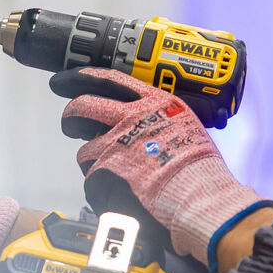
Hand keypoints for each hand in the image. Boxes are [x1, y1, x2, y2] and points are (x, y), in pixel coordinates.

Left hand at [50, 67, 272, 272]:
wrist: (200, 196)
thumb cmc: (201, 170)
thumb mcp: (188, 129)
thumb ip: (162, 122)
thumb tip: (150, 128)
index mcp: (155, 103)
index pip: (112, 79)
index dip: (86, 77)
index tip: (71, 78)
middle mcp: (132, 117)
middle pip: (83, 105)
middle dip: (71, 115)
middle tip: (72, 123)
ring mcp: (116, 143)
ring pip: (84, 147)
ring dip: (93, 160)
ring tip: (111, 173)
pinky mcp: (105, 169)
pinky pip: (91, 177)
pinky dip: (100, 186)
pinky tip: (119, 191)